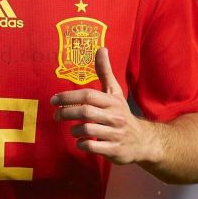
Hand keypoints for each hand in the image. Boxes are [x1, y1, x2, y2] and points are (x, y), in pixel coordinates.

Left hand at [51, 48, 150, 164]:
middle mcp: (115, 116)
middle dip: (66, 113)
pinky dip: (82, 144)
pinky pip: (92, 146)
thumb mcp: (115, 93)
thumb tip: (101, 48)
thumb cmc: (122, 114)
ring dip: (74, 130)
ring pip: (87, 130)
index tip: (54, 100)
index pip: (88, 95)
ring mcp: (115, 134)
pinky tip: (81, 141)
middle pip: (85, 112)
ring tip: (73, 129)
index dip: (68, 97)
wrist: (143, 141)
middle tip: (56, 116)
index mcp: (113, 101)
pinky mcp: (114, 150)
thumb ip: (105, 72)